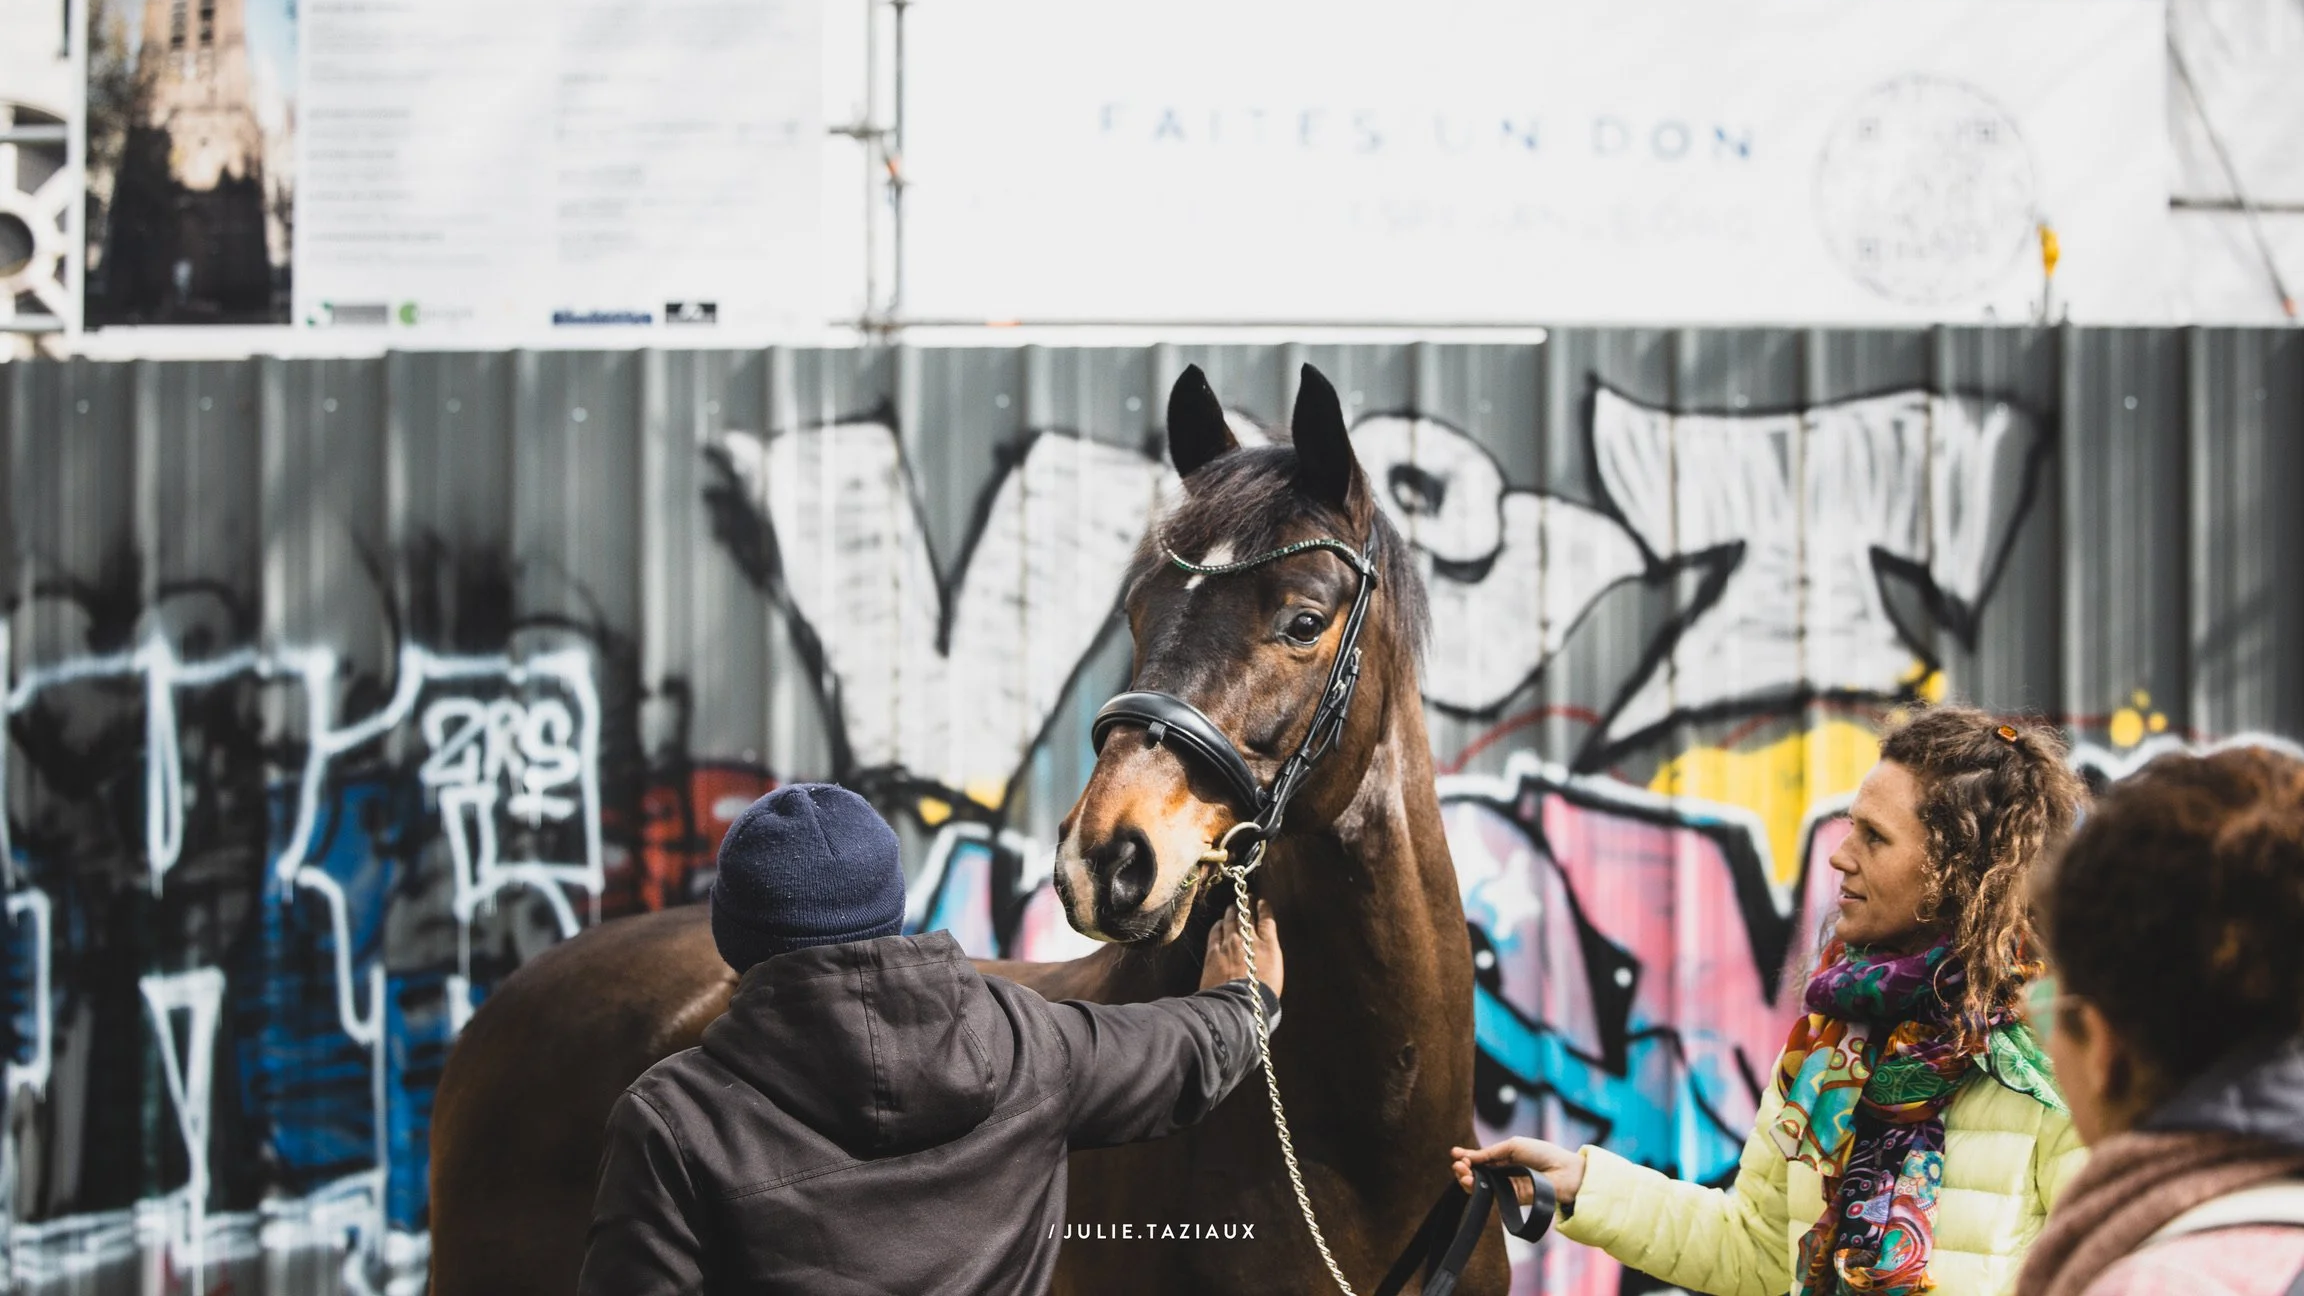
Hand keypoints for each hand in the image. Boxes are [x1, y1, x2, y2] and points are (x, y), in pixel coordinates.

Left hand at [1199, 899, 1282, 997]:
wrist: (1238, 1004)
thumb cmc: (1262, 996)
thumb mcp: (1274, 974)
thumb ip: (1268, 958)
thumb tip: (1263, 954)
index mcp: (1268, 946)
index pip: (1266, 919)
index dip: (1263, 908)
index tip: (1262, 902)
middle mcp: (1248, 939)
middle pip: (1246, 916)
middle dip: (1246, 905)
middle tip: (1246, 898)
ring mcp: (1229, 943)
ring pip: (1229, 920)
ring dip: (1231, 912)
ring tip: (1232, 908)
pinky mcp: (1213, 951)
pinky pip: (1215, 932)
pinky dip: (1218, 925)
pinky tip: (1219, 923)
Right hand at [1449, 1137, 1583, 1210]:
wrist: (1564, 1171)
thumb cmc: (1542, 1154)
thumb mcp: (1513, 1146)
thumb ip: (1490, 1153)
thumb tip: (1467, 1157)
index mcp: (1504, 1157)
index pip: (1480, 1159)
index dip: (1467, 1157)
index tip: (1455, 1154)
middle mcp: (1503, 1173)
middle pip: (1477, 1174)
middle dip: (1463, 1169)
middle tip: (1457, 1165)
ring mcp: (1507, 1187)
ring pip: (1481, 1186)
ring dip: (1467, 1179)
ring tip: (1462, 1173)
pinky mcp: (1511, 1200)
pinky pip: (1491, 1196)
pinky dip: (1478, 1190)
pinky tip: (1471, 1181)